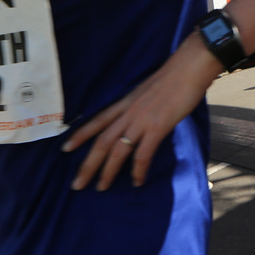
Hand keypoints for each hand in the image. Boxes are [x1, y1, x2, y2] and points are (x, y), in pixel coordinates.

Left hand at [62, 36, 220, 190]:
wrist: (189, 67)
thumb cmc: (174, 76)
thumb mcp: (147, 90)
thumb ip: (139, 105)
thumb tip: (138, 117)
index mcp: (125, 102)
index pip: (97, 121)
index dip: (80, 135)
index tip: (65, 149)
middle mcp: (128, 112)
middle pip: (101, 141)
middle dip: (88, 164)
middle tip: (77, 184)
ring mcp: (141, 120)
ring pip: (117, 150)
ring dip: (107, 172)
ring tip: (101, 188)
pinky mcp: (157, 127)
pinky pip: (143, 154)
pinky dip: (138, 170)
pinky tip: (137, 182)